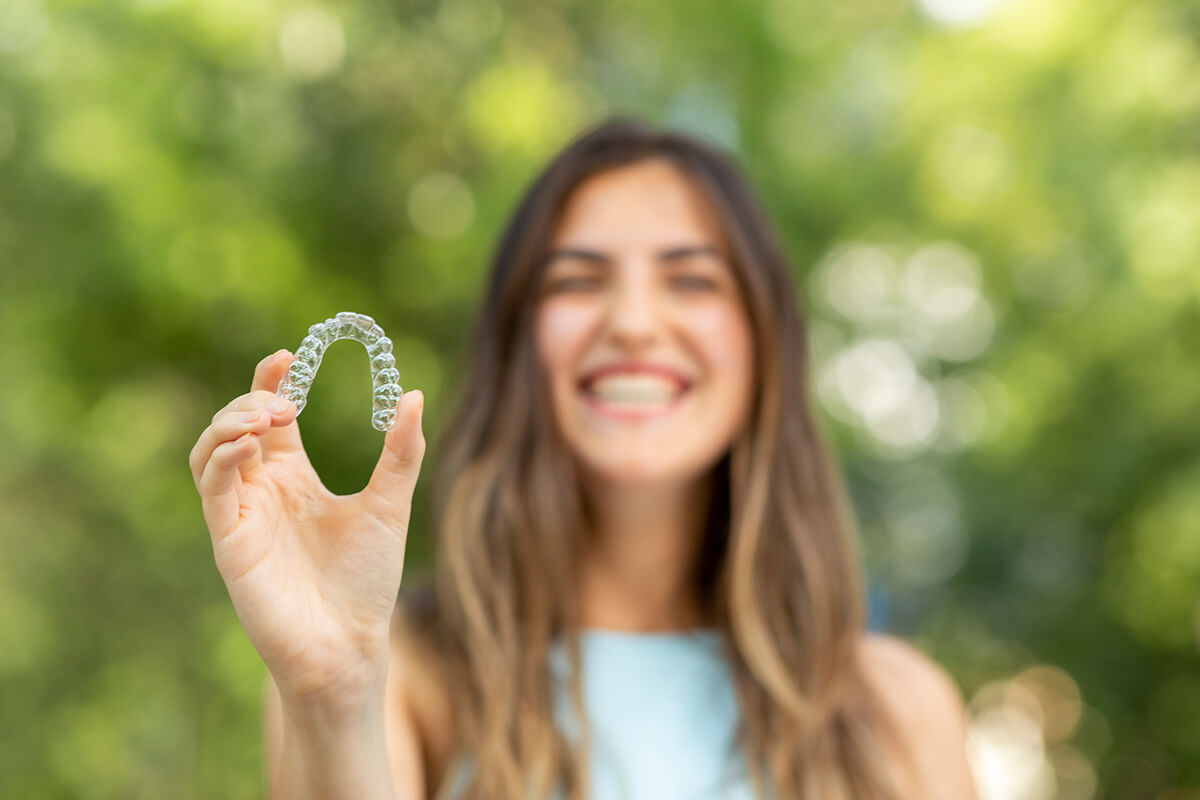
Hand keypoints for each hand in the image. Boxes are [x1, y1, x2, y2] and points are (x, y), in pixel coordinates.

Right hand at [189, 350, 425, 704]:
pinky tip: (251, 445)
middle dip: (252, 400)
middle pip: (235, 424)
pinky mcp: (229, 541)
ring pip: (210, 450)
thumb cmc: (367, 581)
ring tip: (267, 415)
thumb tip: (412, 394)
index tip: (290, 354)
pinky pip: (212, 489)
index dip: (272, 381)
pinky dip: (223, 458)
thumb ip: (401, 453)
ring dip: (229, 423)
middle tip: (286, 399)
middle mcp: (263, 491)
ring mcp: (242, 514)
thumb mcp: (390, 505)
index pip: (271, 415)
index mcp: (295, 477)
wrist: (351, 643)